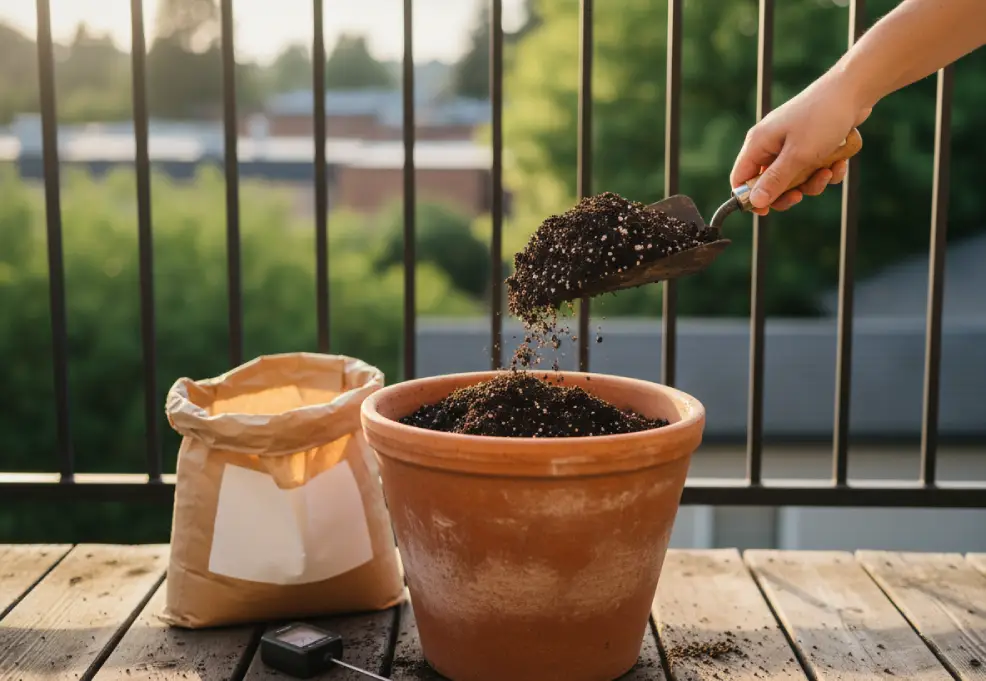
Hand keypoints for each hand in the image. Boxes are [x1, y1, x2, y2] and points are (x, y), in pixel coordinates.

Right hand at [730, 72, 871, 215]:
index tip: (768, 210)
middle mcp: (770, 144)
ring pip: (794, 178)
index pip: (740, 179)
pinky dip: (825, 170)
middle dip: (788, 192)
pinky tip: (840, 162)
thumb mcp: (798, 156)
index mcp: (758, 143)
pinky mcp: (810, 143)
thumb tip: (754, 203)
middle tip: (801, 196)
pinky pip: (811, 168)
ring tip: (828, 171)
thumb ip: (775, 181)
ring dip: (812, 182)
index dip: (750, 198)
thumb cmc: (823, 118)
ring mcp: (790, 143)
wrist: (855, 90)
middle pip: (768, 183)